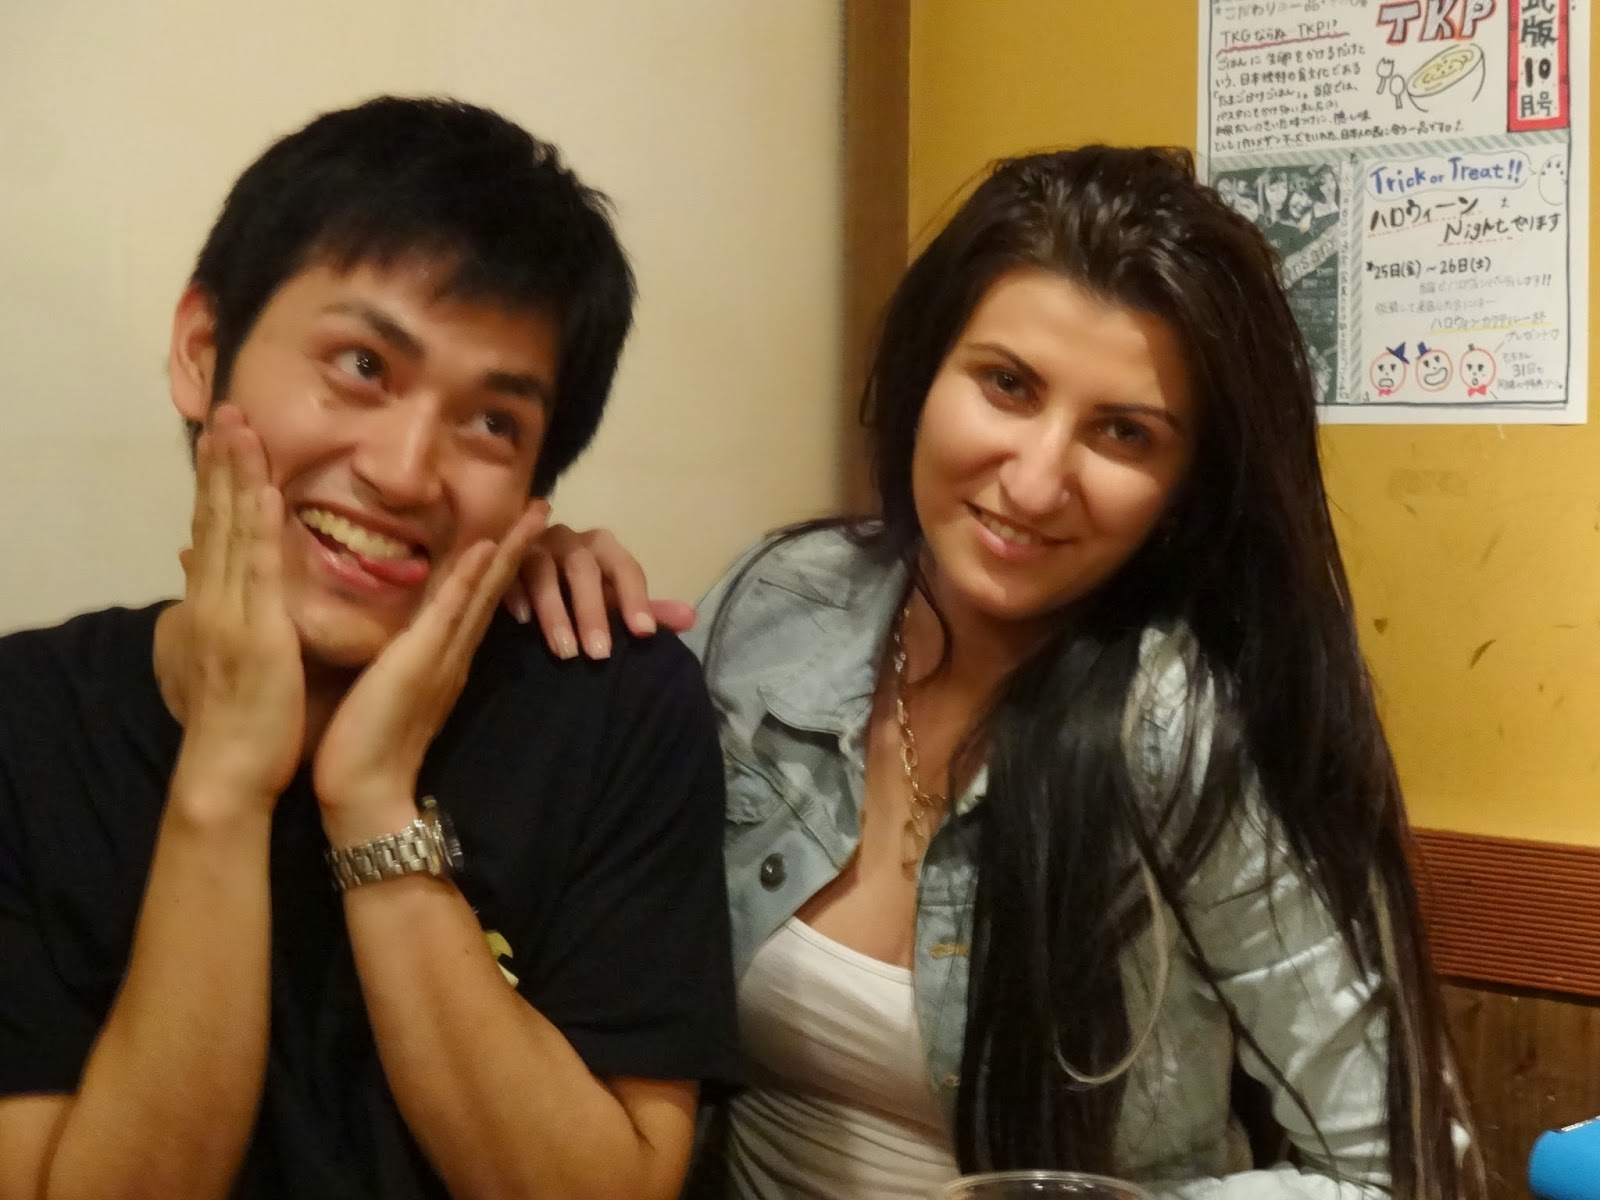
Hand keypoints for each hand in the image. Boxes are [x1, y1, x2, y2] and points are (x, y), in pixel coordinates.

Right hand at [168, 407, 304, 811]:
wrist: (227, 771)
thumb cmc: (235, 720)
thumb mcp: (219, 655)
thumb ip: (214, 610)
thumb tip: (199, 574)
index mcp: (212, 605)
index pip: (212, 530)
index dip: (216, 482)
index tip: (223, 437)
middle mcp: (214, 601)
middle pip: (215, 518)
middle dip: (222, 463)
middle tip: (227, 409)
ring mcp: (230, 615)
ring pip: (231, 532)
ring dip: (236, 478)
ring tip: (240, 429)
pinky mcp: (255, 635)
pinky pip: (256, 573)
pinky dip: (257, 530)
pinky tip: (263, 492)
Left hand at [313, 500, 550, 831]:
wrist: (362, 794)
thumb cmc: (362, 748)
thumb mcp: (385, 692)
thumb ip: (400, 665)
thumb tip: (398, 642)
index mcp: (443, 659)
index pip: (475, 601)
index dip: (496, 562)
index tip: (513, 526)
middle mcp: (453, 654)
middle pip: (492, 590)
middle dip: (517, 547)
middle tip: (542, 507)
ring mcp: (442, 657)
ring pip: (483, 594)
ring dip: (508, 551)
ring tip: (533, 516)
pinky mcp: (422, 663)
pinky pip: (451, 613)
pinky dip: (470, 580)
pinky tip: (485, 549)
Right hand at [504, 523, 695, 659]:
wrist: (528, 574)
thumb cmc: (579, 591)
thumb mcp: (613, 599)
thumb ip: (646, 609)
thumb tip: (690, 619)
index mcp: (602, 548)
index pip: (625, 568)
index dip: (637, 599)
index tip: (644, 635)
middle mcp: (569, 540)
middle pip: (584, 569)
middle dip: (593, 613)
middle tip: (600, 655)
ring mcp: (532, 546)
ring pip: (544, 571)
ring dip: (555, 611)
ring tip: (565, 651)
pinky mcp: (502, 558)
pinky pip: (507, 572)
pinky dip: (514, 595)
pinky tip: (521, 622)